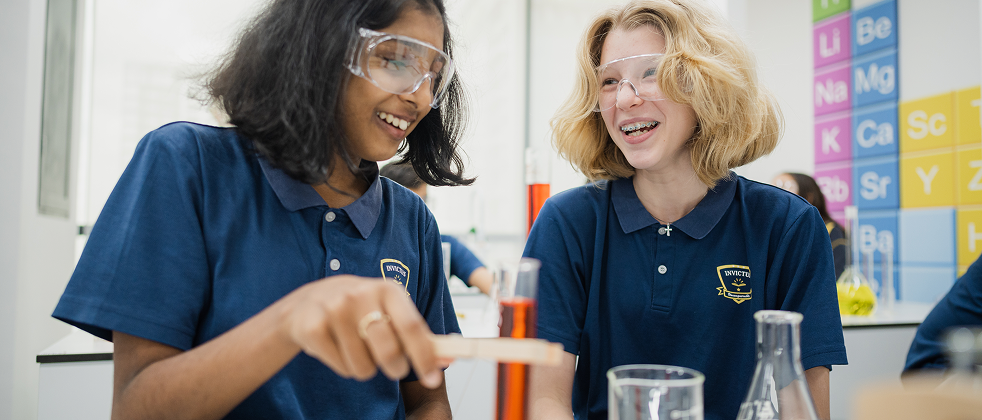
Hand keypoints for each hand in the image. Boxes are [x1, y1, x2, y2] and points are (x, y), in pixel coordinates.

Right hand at [277, 275, 443, 387]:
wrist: (306, 303)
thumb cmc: (357, 307)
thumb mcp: (388, 310)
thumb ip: (418, 334)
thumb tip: (447, 358)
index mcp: (387, 289)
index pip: (413, 327)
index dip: (425, 357)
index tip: (433, 379)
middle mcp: (360, 295)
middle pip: (389, 352)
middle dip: (395, 369)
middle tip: (392, 366)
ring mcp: (334, 310)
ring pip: (364, 366)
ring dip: (365, 367)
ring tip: (356, 348)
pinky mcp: (313, 327)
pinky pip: (342, 367)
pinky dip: (344, 366)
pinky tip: (337, 347)